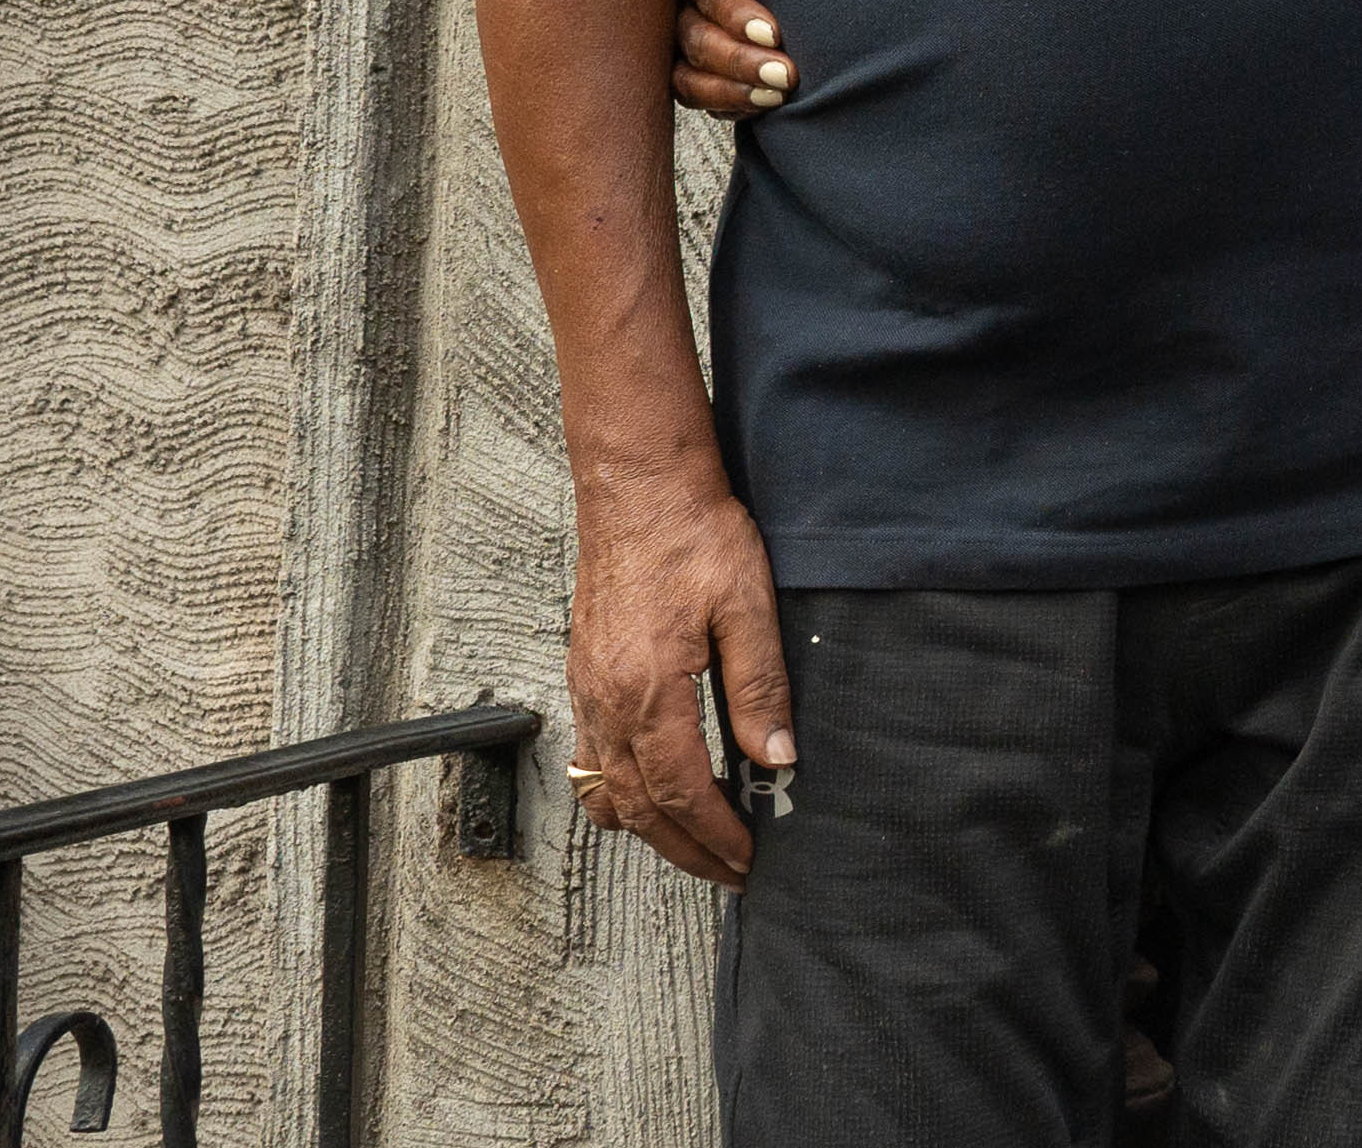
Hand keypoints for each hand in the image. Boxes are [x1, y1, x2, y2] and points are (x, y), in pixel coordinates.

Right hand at [565, 470, 789, 886]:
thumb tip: (776, 758)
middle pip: (639, 807)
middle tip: (730, 873)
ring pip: (607, 791)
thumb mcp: (749, 607)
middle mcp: (607, 701)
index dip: (716, 835)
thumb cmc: (694, 536)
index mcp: (649, 691)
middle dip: (687, 850)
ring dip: (650, 830)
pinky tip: (649, 795)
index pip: (680, 792)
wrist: (638, 489)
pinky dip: (617, 794)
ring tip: (696, 846)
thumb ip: (761, 689)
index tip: (748, 859)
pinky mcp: (585, 677)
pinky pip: (590, 759)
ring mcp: (588, 692)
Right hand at [669, 0, 790, 118]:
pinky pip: (696, 96)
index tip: (774, 32)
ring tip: (777, 97)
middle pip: (695, 38)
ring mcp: (676, 37)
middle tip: (786, 76)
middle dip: (740, 61)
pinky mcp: (687, 65)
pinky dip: (727, 105)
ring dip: (732, 91)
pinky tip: (762, 107)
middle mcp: (675, 0)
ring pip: (688, 76)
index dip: (736, 12)